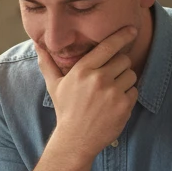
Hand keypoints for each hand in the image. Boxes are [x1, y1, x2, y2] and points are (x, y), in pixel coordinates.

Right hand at [37, 25, 138, 158]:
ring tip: (110, 93)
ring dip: (125, 81)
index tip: (132, 30)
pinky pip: (134, 91)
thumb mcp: (54, 86)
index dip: (122, 36)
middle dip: (119, 66)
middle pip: (123, 59)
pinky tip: (114, 105)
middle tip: (109, 78)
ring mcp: (112, 93)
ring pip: (131, 75)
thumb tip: (37, 45)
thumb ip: (48, 63)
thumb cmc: (65, 111)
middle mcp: (98, 79)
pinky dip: (128, 96)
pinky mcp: (123, 106)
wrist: (75, 140)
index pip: (108, 46)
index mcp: (82, 70)